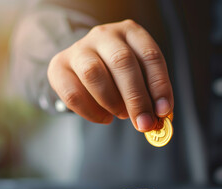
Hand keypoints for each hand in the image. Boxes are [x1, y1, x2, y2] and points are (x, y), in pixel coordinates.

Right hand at [48, 19, 172, 131]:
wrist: (86, 64)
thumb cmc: (121, 72)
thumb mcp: (141, 74)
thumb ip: (151, 92)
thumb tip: (160, 115)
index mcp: (131, 32)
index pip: (150, 56)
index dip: (159, 85)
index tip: (163, 111)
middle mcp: (104, 35)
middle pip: (122, 62)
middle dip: (136, 98)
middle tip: (144, 123)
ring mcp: (79, 48)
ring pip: (93, 73)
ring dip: (112, 102)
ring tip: (121, 115)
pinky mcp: (58, 66)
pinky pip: (72, 93)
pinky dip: (91, 112)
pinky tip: (104, 118)